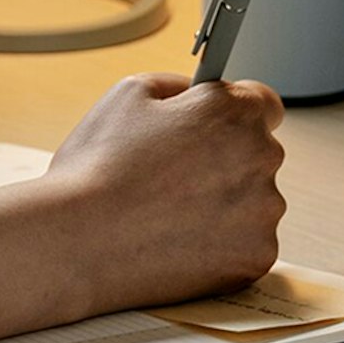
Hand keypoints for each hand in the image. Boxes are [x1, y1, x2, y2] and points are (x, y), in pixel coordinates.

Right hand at [43, 72, 287, 309]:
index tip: (215, 127)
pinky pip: (247, 244)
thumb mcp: (128, 93)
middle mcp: (260, 158)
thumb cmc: (98, 168)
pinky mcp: (256, 257)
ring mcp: (263, 212)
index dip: (233, 115)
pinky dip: (222, 245)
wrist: (80, 241)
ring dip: (225, 204)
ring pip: (254, 202)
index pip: (264, 104)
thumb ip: (177, 85)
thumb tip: (193, 93)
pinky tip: (179, 238)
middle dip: (225, 160)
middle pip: (257, 154)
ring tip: (169, 211)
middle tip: (175, 174)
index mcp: (233, 112)